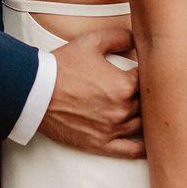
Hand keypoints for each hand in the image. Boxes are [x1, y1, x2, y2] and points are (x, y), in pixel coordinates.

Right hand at [39, 28, 143, 158]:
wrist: (36, 92)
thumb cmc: (63, 66)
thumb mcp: (91, 42)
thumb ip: (119, 36)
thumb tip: (137, 38)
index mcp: (124, 85)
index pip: (150, 80)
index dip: (149, 74)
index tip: (143, 71)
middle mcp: (122, 109)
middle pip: (148, 104)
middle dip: (147, 95)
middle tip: (146, 90)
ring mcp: (112, 129)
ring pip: (142, 125)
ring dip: (146, 118)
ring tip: (147, 111)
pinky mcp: (101, 144)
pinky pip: (131, 150)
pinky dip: (143, 148)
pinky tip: (150, 144)